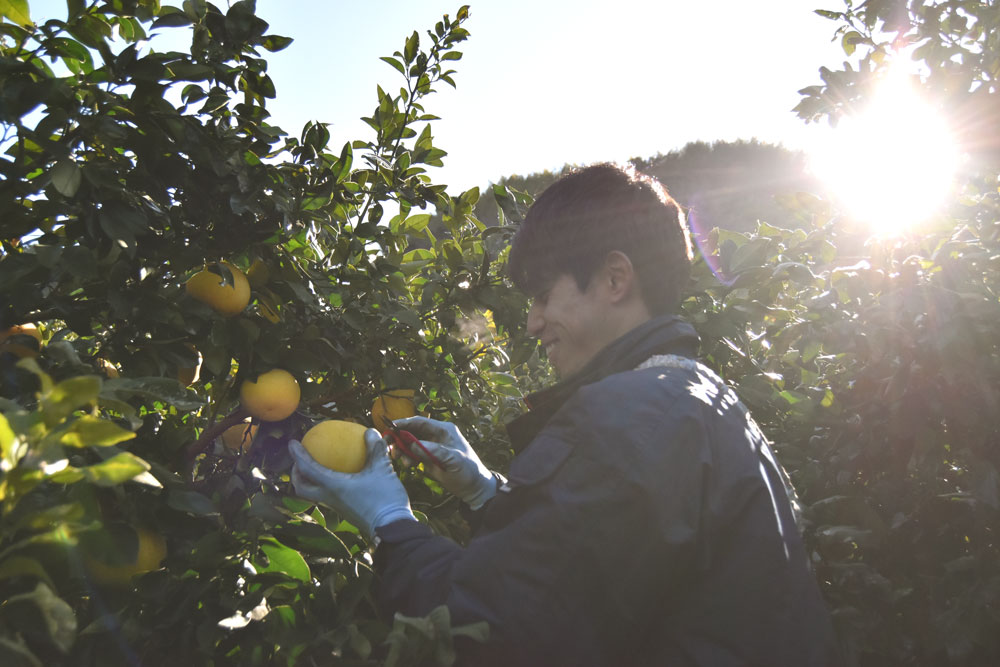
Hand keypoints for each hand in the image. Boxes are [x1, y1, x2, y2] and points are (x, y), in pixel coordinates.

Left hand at [289, 429, 414, 540]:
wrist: (392, 528)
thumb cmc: (384, 498)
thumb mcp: (382, 469)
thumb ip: (375, 449)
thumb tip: (370, 431)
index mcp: (333, 486)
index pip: (307, 469)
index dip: (297, 454)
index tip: (292, 443)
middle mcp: (330, 498)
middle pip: (302, 488)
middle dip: (297, 474)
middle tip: (300, 460)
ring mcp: (337, 506)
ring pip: (313, 494)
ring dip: (310, 480)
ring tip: (317, 466)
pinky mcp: (345, 511)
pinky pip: (329, 496)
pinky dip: (327, 484)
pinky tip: (342, 476)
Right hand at [391, 416, 497, 509]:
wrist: (473, 487)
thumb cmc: (468, 470)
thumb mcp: (454, 459)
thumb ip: (434, 451)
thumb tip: (413, 445)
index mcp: (444, 430)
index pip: (420, 422)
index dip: (404, 423)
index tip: (391, 428)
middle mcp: (436, 436)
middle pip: (412, 431)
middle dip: (400, 438)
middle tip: (389, 446)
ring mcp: (431, 447)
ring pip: (410, 443)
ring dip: (402, 450)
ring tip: (401, 460)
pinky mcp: (428, 458)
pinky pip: (412, 454)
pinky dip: (407, 458)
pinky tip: (408, 465)